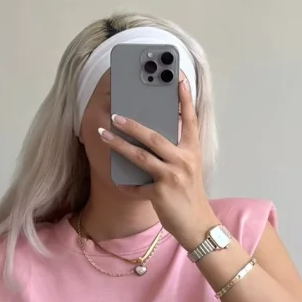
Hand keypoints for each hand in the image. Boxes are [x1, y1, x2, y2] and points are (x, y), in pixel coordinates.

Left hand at [97, 74, 215, 249]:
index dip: (184, 97)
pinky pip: (137, 187)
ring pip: (141, 156)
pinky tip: (117, 181)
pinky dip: (126, 185)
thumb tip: (150, 133)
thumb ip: (174, 150)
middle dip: (132, 123)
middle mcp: (184, 160)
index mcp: (192, 150)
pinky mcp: (161, 194)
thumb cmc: (189, 194)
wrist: (198, 225)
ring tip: (103, 133)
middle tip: (115, 112)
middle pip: (155, 136)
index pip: (189, 118)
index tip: (178, 76)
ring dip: (119, 144)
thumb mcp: (188, 167)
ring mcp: (172, 177)